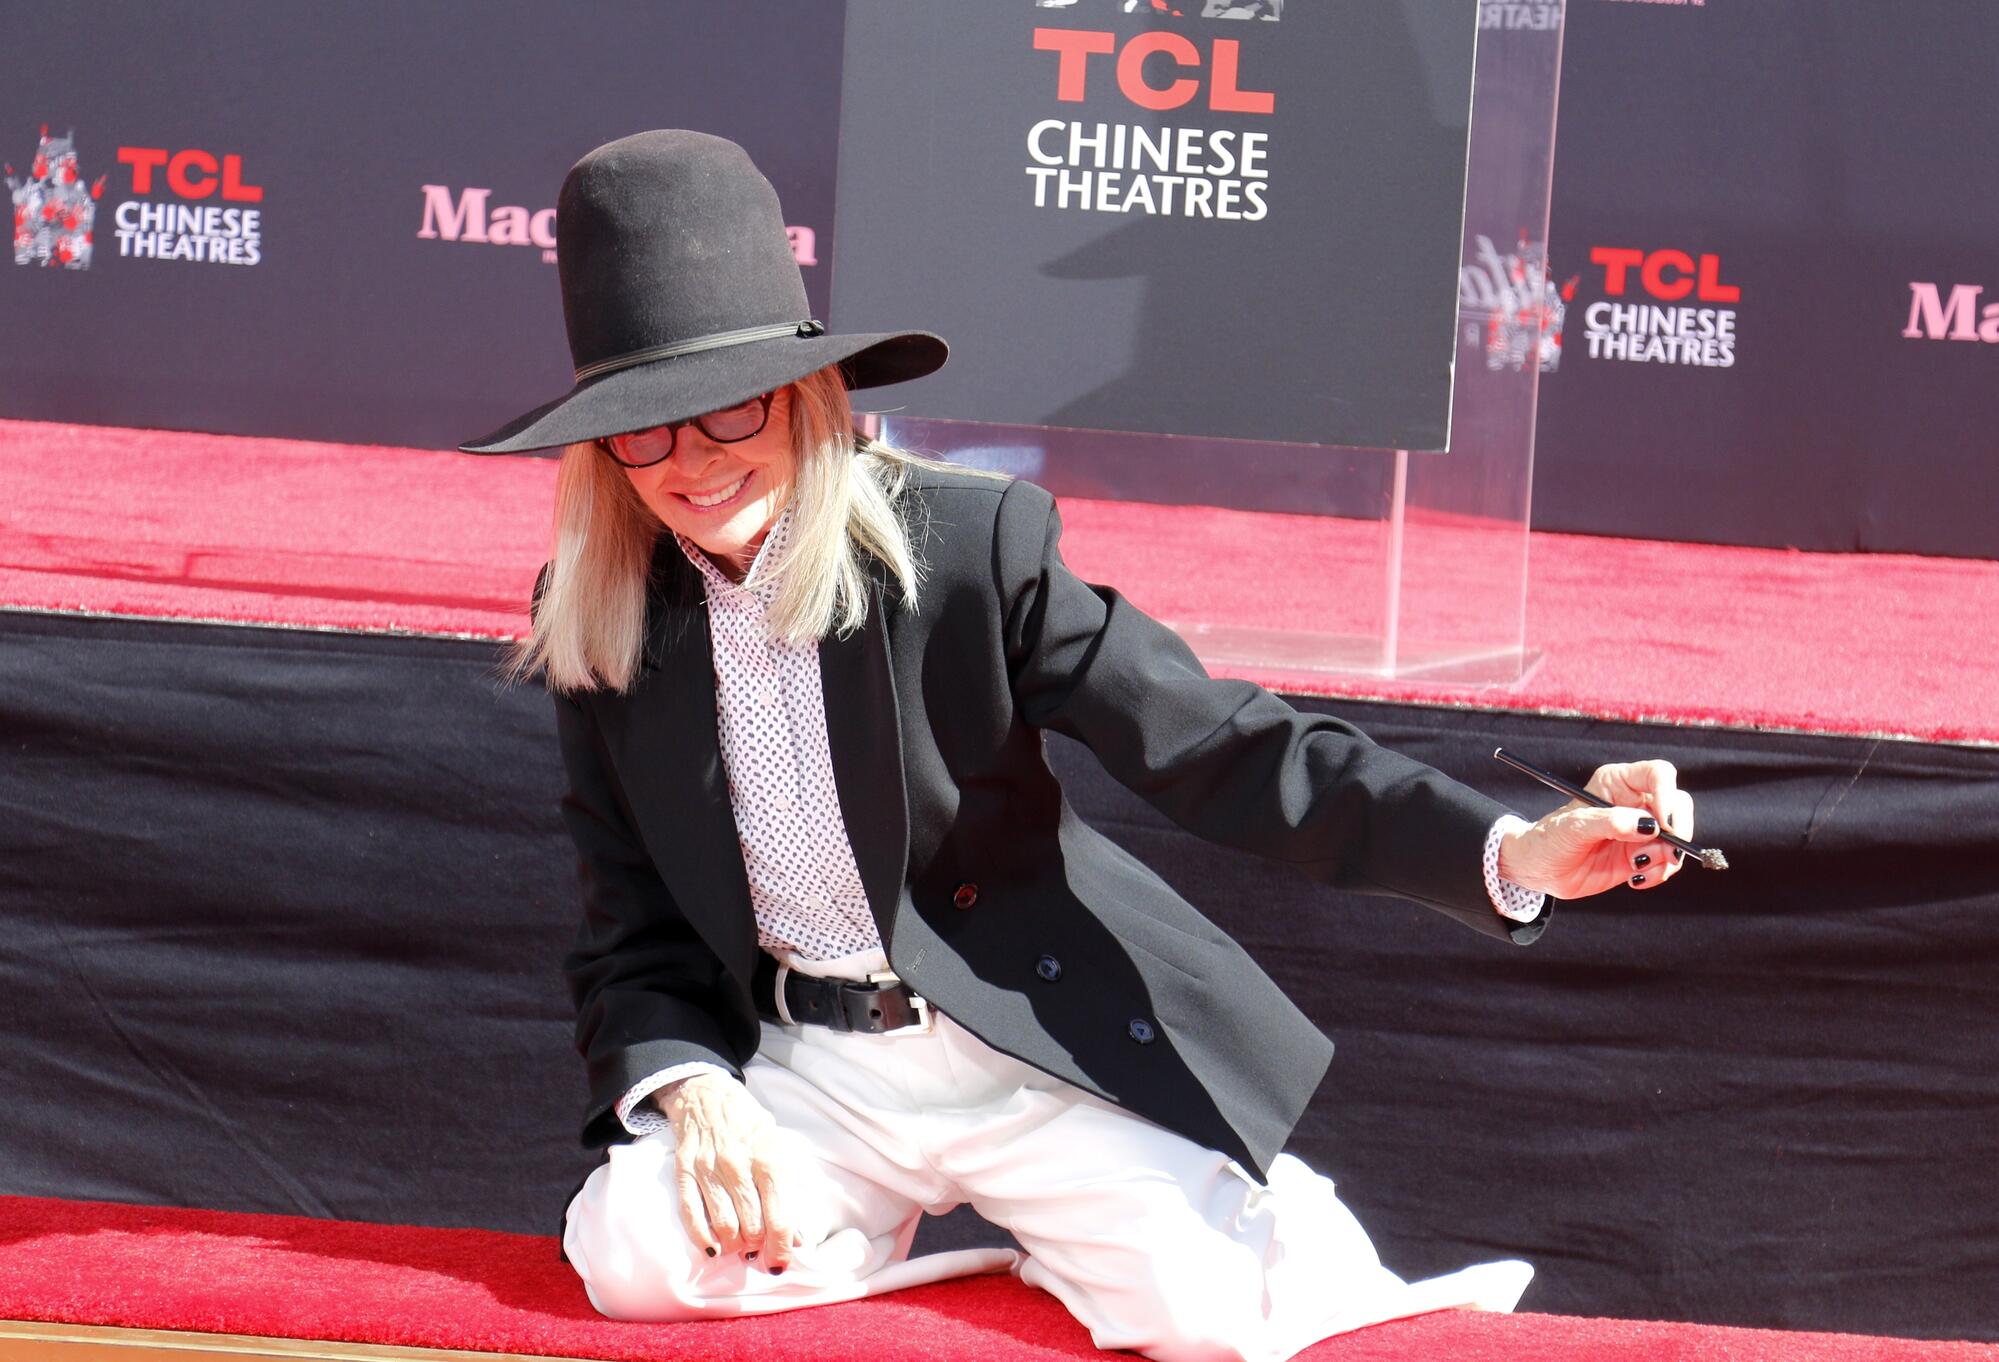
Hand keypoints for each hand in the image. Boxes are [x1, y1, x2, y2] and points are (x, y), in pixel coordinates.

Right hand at [658, 1072, 798, 1271]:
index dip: (781, 1248)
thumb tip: (798, 1238)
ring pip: (723, 1225)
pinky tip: (712, 1248)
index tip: (780, 1263)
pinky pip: (691, 1214)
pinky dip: (702, 1238)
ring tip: (739, 1247)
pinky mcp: (685, 1171)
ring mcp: (708, 1168)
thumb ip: (789, 1193)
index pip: (778, 1217)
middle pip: (751, 1226)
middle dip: (757, 1247)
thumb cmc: (749, 1125)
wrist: (708, 1095)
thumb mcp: (778, 1148)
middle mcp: (738, 1165)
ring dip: (733, 1245)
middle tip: (759, 1250)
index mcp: (768, 1159)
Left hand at [1497, 759, 1694, 898]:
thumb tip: (1649, 826)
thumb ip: (1610, 822)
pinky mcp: (1643, 855)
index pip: (1659, 774)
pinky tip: (1634, 880)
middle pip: (1679, 805)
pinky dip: (1660, 873)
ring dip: (1665, 857)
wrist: (1540, 870)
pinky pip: (1668, 863)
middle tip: (1661, 852)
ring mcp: (1641, 830)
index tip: (1662, 823)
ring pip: (1677, 837)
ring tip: (1635, 867)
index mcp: (1618, 782)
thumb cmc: (1550, 839)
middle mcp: (1635, 802)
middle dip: (1676, 831)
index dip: (1668, 795)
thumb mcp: (1574, 827)